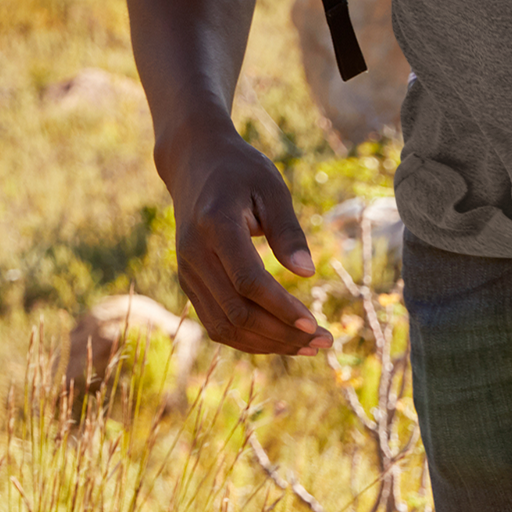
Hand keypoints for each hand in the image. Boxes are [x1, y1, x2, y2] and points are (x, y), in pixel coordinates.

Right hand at [161, 123, 331, 358]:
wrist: (194, 164)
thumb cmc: (241, 172)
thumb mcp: (272, 187)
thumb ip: (288, 229)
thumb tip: (307, 272)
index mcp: (215, 226)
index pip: (248, 281)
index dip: (281, 308)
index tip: (314, 324)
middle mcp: (194, 254)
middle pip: (237, 312)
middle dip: (281, 334)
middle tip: (323, 342)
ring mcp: (187, 272)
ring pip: (224, 326)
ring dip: (267, 344)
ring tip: (308, 347)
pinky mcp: (189, 282)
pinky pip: (216, 322)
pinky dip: (248, 338)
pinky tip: (280, 339)